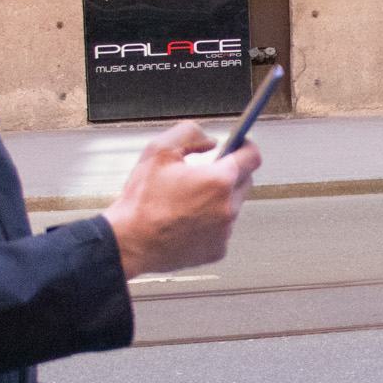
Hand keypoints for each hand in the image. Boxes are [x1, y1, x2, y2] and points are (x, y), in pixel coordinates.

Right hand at [101, 121, 258, 277]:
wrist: (130, 243)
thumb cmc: (141, 200)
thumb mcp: (159, 150)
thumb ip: (190, 133)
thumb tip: (211, 141)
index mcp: (218, 181)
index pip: (252, 157)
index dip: (246, 146)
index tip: (241, 145)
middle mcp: (228, 207)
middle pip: (245, 181)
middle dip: (230, 173)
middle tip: (205, 173)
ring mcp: (224, 231)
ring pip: (234, 206)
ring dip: (219, 199)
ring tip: (188, 201)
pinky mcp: (218, 250)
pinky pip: (223, 228)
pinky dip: (211, 222)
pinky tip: (187, 220)